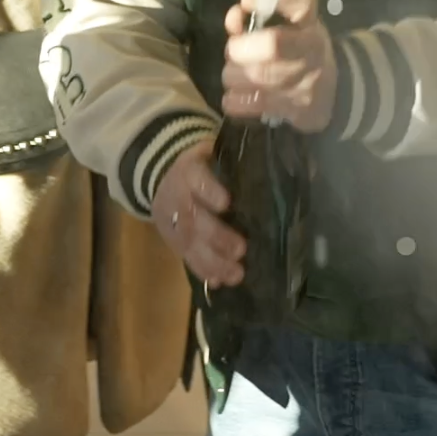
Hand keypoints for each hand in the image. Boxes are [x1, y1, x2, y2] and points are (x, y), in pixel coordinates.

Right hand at [151, 141, 246, 288]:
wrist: (160, 176)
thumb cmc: (200, 164)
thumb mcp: (211, 152)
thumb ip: (234, 161)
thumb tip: (277, 167)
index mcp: (189, 171)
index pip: (197, 180)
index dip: (210, 191)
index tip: (227, 203)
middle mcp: (178, 198)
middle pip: (194, 219)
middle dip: (217, 237)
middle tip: (241, 250)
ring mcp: (173, 222)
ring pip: (190, 244)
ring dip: (213, 262)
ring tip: (236, 275)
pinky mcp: (173, 241)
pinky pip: (185, 257)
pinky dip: (202, 271)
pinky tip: (218, 283)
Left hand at [221, 0, 335, 133]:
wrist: (335, 92)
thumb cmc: (302, 51)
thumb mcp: (290, 26)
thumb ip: (257, 17)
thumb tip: (233, 20)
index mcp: (310, 23)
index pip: (301, 1)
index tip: (247, 2)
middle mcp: (311, 50)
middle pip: (272, 45)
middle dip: (240, 48)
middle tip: (235, 52)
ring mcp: (304, 83)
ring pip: (254, 77)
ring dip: (233, 75)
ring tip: (238, 74)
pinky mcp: (293, 111)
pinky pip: (247, 104)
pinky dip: (233, 99)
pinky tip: (240, 96)